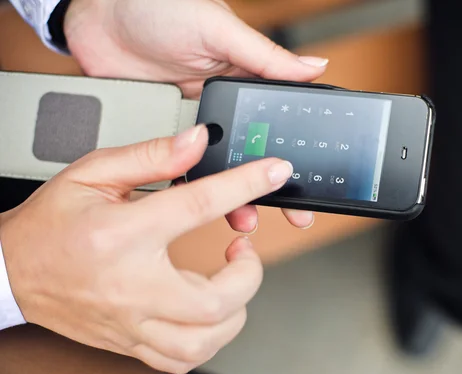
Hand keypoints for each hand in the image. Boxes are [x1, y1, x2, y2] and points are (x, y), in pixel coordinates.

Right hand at [0, 125, 292, 373]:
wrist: (12, 270)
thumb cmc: (52, 222)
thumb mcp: (93, 173)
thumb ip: (152, 156)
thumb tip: (198, 144)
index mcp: (123, 234)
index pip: (198, 205)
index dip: (246, 184)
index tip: (274, 173)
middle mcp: (130, 286)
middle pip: (213, 301)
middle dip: (249, 274)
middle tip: (244, 249)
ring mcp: (130, 322)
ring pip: (203, 341)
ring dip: (235, 309)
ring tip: (230, 280)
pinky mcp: (130, 341)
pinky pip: (181, 359)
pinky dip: (209, 338)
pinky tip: (208, 311)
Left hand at [63, 0, 323, 229]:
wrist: (99, 11)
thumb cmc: (161, 6)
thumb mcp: (219, 30)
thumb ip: (264, 56)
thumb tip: (314, 67)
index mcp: (243, 79)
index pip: (276, 123)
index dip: (291, 153)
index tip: (307, 182)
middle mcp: (220, 105)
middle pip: (250, 153)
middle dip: (268, 185)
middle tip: (290, 212)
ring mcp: (191, 122)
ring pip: (217, 167)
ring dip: (230, 194)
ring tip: (244, 217)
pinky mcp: (162, 132)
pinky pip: (177, 166)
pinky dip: (186, 185)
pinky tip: (197, 203)